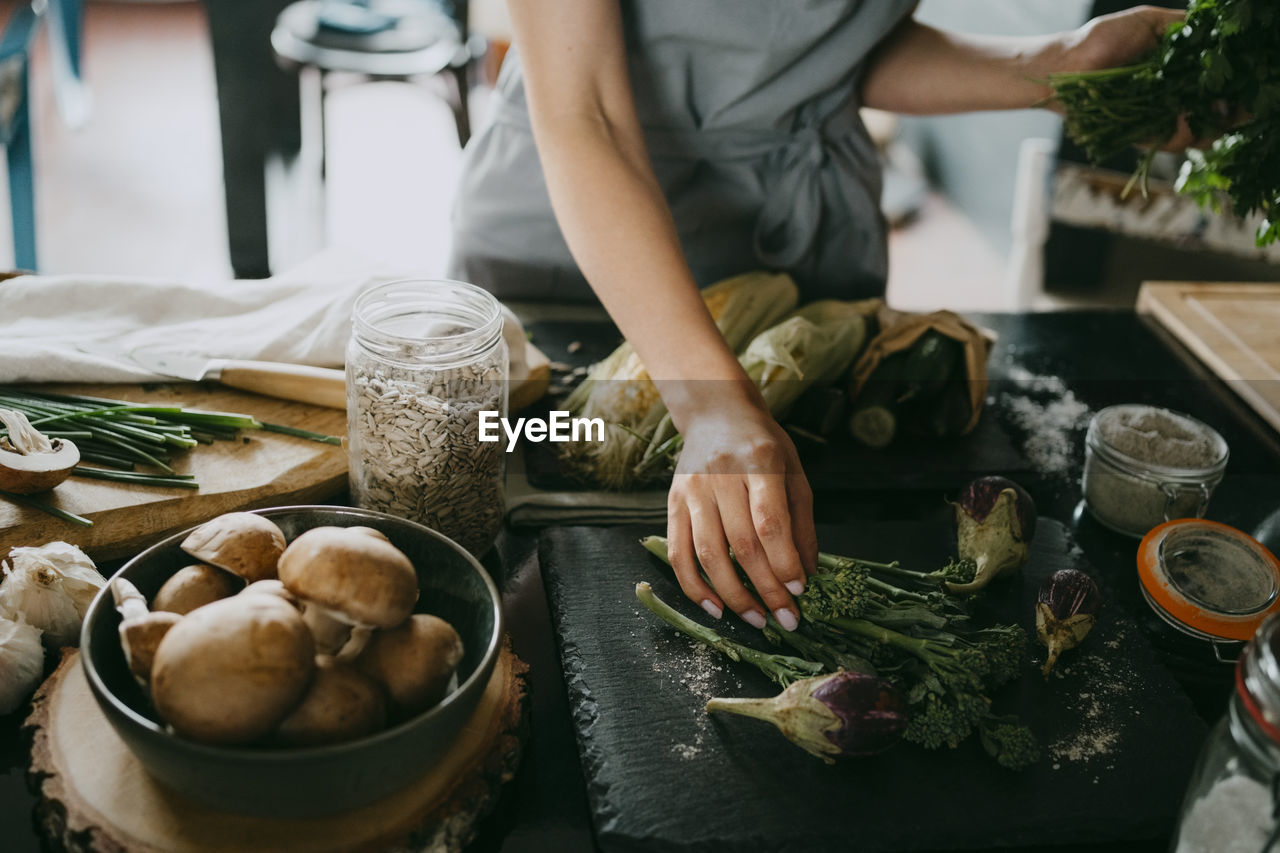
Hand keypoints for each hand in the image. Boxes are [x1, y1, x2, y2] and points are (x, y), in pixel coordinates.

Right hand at [665, 396, 816, 631]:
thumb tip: (806, 575)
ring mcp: (692, 490)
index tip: (799, 592)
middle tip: (785, 619)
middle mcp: (722, 476)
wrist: (716, 413)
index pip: (770, 521)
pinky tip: (715, 609)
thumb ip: (801, 524)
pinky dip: (694, 587)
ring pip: (708, 554)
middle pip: (742, 544)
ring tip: (755, 620)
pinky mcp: (672, 503)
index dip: (784, 562)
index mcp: (759, 463)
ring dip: (733, 595)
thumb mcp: (794, 473)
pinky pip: (678, 553)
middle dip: (766, 589)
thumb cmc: (763, 445)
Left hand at [1055, 6, 1224, 149]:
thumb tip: (1216, 32)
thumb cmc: (1102, 39)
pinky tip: (1179, 123)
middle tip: (1234, 109)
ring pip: (1201, 131)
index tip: (1248, 86)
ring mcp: (1162, 116)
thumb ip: (1183, 27)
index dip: (1238, 85)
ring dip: (1208, 126)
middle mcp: (1177, 93)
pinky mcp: (1143, 134)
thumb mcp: (1149, 22)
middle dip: (1232, 112)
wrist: (1064, 69)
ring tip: (1204, 116)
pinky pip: (1171, 141)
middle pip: (1219, 110)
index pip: (1221, 78)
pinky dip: (1180, 135)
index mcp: (1183, 67)